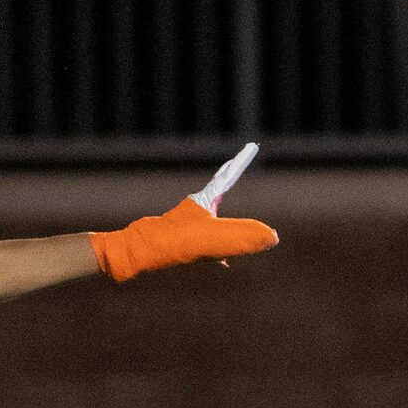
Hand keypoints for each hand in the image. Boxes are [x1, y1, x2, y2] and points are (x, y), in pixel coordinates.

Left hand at [89, 144, 280, 281]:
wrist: (135, 254)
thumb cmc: (169, 242)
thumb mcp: (210, 238)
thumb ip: (242, 236)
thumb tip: (273, 237)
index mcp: (202, 201)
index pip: (227, 177)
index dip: (240, 162)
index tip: (251, 145)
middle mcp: (197, 210)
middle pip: (220, 191)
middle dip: (230, 178)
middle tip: (238, 162)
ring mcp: (190, 226)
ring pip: (216, 220)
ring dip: (227, 218)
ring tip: (233, 209)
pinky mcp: (185, 243)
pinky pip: (209, 242)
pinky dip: (221, 249)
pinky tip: (224, 263)